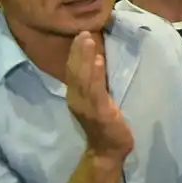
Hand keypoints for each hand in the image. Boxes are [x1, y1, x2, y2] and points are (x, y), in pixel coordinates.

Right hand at [66, 33, 133, 160]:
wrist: (108, 151)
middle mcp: (77, 99)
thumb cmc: (106, 125)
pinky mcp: (99, 112)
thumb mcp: (99, 101)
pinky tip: (98, 62)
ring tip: (89, 40)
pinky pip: (96, 90)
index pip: (73, 71)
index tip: (81, 34)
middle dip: (79, 51)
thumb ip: (96, 85)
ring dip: (86, 58)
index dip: (76, 53)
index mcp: (77, 96)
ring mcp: (87, 106)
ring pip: (83, 78)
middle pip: (75, 71)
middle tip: (83, 31)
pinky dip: (96, 75)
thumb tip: (101, 62)